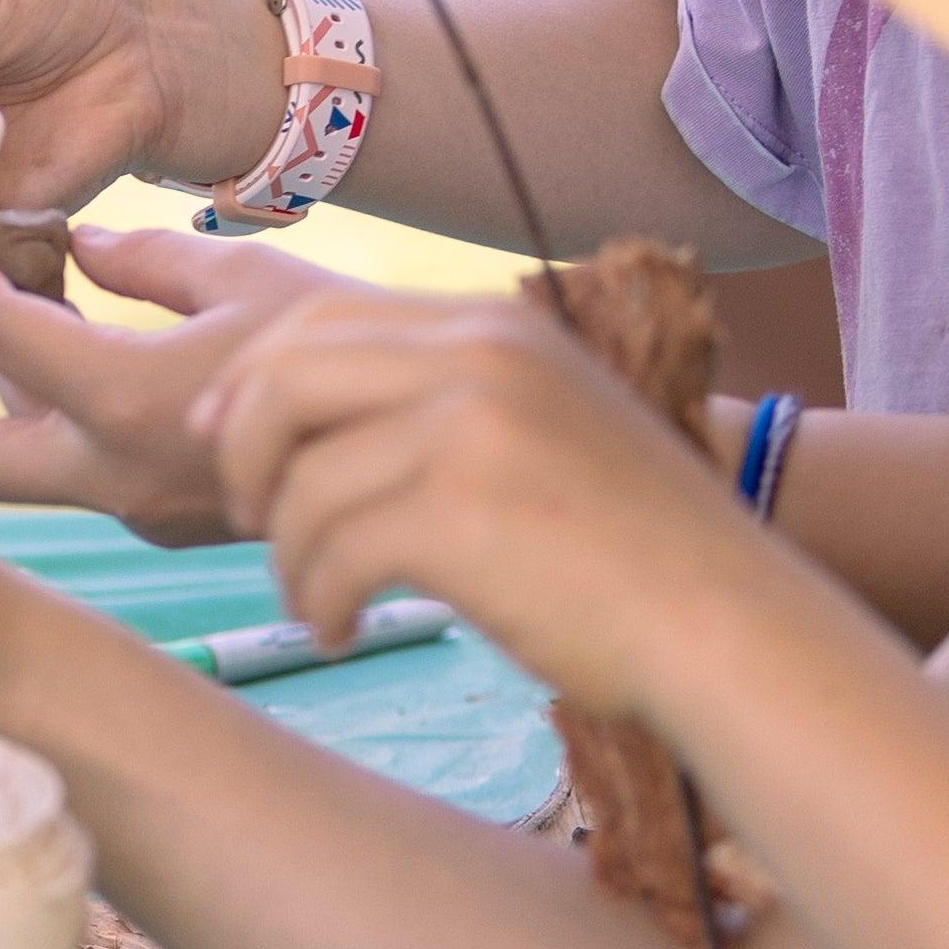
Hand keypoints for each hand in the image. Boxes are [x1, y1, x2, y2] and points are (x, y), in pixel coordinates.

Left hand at [0, 214, 327, 544]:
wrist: (439, 450)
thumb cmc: (355, 342)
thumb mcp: (248, 276)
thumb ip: (147, 259)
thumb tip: (76, 245)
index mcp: (124, 401)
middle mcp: (114, 475)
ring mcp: (139, 510)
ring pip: (18, 462)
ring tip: (24, 295)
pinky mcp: (166, 520)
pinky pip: (75, 465)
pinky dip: (54, 405)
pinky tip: (87, 337)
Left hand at [191, 271, 737, 686]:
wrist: (727, 624)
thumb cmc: (633, 550)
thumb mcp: (545, 424)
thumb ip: (443, 400)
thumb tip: (308, 418)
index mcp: (493, 323)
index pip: (318, 317)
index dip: (250, 380)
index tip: (222, 440)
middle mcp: (477, 353)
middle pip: (283, 378)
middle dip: (243, 454)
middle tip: (251, 523)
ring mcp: (469, 426)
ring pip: (300, 480)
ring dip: (288, 555)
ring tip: (316, 601)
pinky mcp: (458, 510)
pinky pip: (331, 553)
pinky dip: (317, 600)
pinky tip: (341, 631)